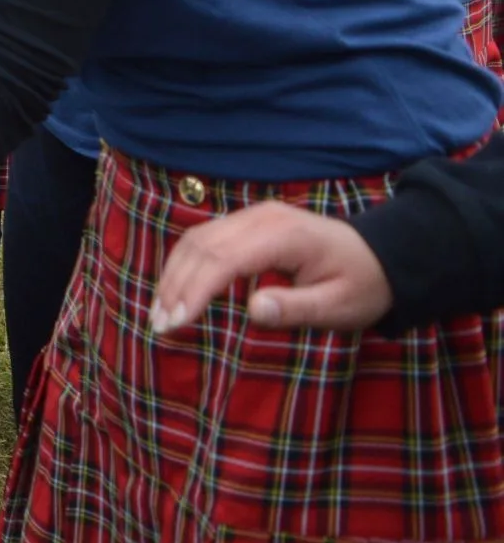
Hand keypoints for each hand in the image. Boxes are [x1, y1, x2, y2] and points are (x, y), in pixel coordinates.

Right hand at [150, 200, 394, 334]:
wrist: (382, 256)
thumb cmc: (363, 285)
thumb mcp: (341, 306)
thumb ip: (298, 308)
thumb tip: (253, 310)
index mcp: (284, 235)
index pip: (224, 259)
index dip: (195, 290)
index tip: (177, 323)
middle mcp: (261, 218)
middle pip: (202, 246)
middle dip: (176, 286)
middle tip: (160, 325)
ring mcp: (252, 217)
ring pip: (196, 239)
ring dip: (173, 274)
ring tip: (160, 312)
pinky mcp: (247, 223)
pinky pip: (205, 238)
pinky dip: (184, 264)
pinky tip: (176, 289)